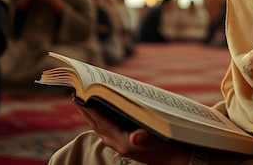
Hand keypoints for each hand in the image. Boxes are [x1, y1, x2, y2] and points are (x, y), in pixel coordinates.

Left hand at [74, 100, 191, 164]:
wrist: (176, 161)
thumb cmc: (167, 146)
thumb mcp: (157, 138)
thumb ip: (144, 137)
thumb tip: (136, 137)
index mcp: (122, 141)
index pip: (99, 121)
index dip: (87, 108)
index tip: (78, 94)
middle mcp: (118, 144)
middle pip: (96, 124)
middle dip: (85, 110)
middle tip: (76, 93)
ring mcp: (121, 146)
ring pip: (100, 128)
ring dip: (91, 115)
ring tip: (85, 102)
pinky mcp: (126, 145)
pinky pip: (107, 131)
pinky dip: (101, 121)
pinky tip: (103, 114)